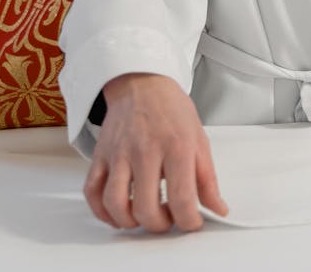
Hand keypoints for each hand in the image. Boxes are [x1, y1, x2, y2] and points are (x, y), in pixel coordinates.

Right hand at [83, 73, 227, 232]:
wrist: (143, 84)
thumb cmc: (173, 112)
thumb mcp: (200, 141)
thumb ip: (208, 179)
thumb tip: (217, 208)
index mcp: (176, 147)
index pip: (182, 198)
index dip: (189, 221)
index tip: (192, 223)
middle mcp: (145, 151)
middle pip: (146, 208)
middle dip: (160, 225)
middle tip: (168, 220)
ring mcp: (119, 154)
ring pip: (115, 204)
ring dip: (130, 222)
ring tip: (143, 218)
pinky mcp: (100, 156)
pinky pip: (92, 192)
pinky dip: (102, 211)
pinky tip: (118, 213)